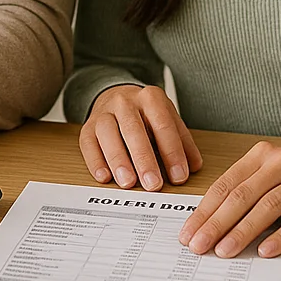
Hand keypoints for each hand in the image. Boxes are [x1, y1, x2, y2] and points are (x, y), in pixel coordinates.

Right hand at [79, 84, 202, 190]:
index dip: (172, 152)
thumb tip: (193, 166)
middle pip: (134, 130)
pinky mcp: (87, 127)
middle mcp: (124, 101)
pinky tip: (104, 177)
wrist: (116, 96)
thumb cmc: (145, 115)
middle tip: (153, 184)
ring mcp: (103, 112)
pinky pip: (88, 143)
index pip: (163, 125)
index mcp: (151, 98)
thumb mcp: (167, 120)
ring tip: (128, 182)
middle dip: (144, 159)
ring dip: (118, 160)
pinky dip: (95, 161)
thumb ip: (182, 142)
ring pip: (108, 134)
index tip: (178, 176)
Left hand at [179, 139, 280, 258]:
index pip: (225, 185)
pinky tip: (266, 251)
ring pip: (267, 207)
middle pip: (241, 196)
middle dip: (216, 224)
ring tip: (224, 251)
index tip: (188, 233)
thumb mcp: (272, 170)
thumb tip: (213, 222)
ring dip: (243, 232)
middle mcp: (280, 163)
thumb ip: (247, 189)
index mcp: (261, 156)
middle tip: (198, 246)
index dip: (204, 211)